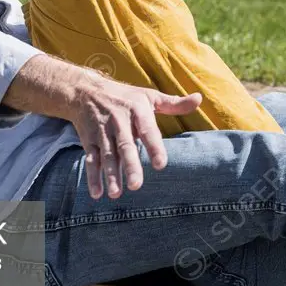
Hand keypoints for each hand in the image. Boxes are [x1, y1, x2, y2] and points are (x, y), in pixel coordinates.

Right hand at [71, 76, 201, 199]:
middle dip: (130, 166)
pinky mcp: (89, 141)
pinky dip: (93, 176)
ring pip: (107, 155)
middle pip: (125, 146)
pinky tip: (98, 193)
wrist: (85, 91)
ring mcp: (102, 132)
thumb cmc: (125, 97)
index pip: (148, 130)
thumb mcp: (149, 96)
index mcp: (137, 111)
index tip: (161, 164)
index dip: (154, 147)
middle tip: (136, 185)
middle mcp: (119, 122)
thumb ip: (174, 103)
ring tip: (116, 194)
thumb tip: (200, 99)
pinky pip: (92, 159)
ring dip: (110, 175)